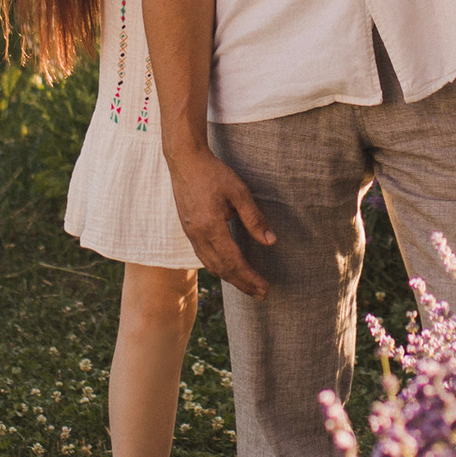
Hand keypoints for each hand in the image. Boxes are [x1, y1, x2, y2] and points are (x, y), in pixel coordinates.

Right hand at [164, 139, 274, 296]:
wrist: (185, 161)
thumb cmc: (213, 173)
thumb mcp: (239, 192)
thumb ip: (254, 219)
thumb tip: (270, 242)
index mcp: (210, 227)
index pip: (233, 261)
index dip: (250, 277)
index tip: (265, 287)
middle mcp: (198, 235)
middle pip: (222, 269)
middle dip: (243, 284)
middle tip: (262, 294)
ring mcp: (190, 235)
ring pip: (211, 266)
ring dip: (231, 279)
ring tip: (249, 287)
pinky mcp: (189, 231)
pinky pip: (204, 257)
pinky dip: (219, 268)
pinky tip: (229, 270)